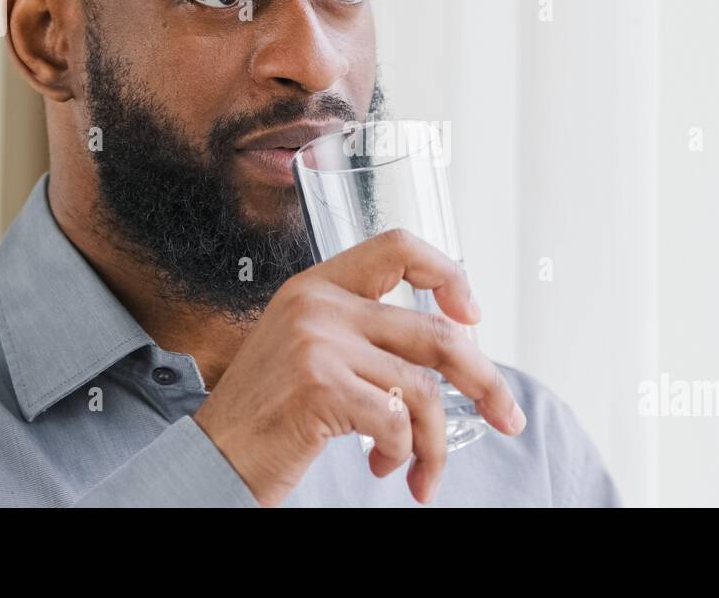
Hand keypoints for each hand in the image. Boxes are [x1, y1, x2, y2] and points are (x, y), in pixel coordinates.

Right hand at [192, 228, 525, 506]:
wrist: (210, 458)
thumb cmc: (266, 414)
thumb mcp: (307, 350)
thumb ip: (362, 335)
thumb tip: (448, 349)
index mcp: (317, 286)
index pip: (398, 246)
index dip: (447, 275)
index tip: (472, 316)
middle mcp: (318, 304)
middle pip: (435, 331)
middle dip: (484, 381)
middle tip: (509, 416)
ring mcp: (318, 342)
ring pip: (422, 389)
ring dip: (434, 442)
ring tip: (423, 472)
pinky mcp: (321, 386)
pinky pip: (398, 423)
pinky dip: (403, 456)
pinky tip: (381, 466)